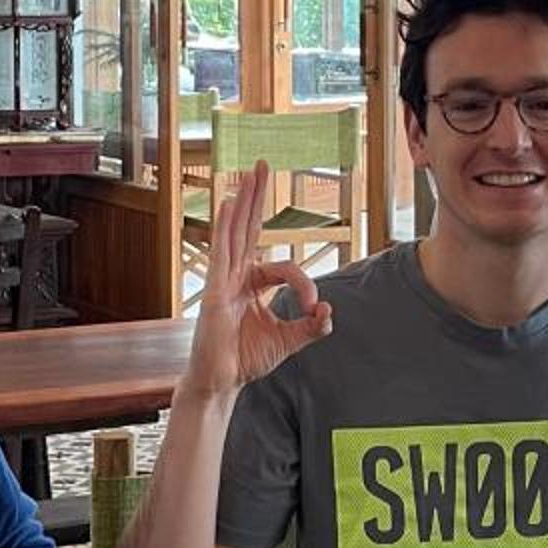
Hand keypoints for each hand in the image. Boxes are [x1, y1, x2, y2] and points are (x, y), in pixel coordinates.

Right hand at [185, 162, 335, 398]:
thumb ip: (312, 327)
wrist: (223, 382)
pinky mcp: (216, 291)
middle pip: (249, 228)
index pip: (284, 267)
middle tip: (262, 164)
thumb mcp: (289, 340)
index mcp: (252, 284)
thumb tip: (331, 312)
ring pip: (235, 234)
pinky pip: (221, 253)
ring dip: (242, 203)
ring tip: (248, 174)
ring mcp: (223, 281)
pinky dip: (223, 228)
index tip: (317, 309)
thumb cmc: (247, 360)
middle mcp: (236, 276)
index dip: (305, 284)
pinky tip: (226, 203)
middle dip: (257, 197)